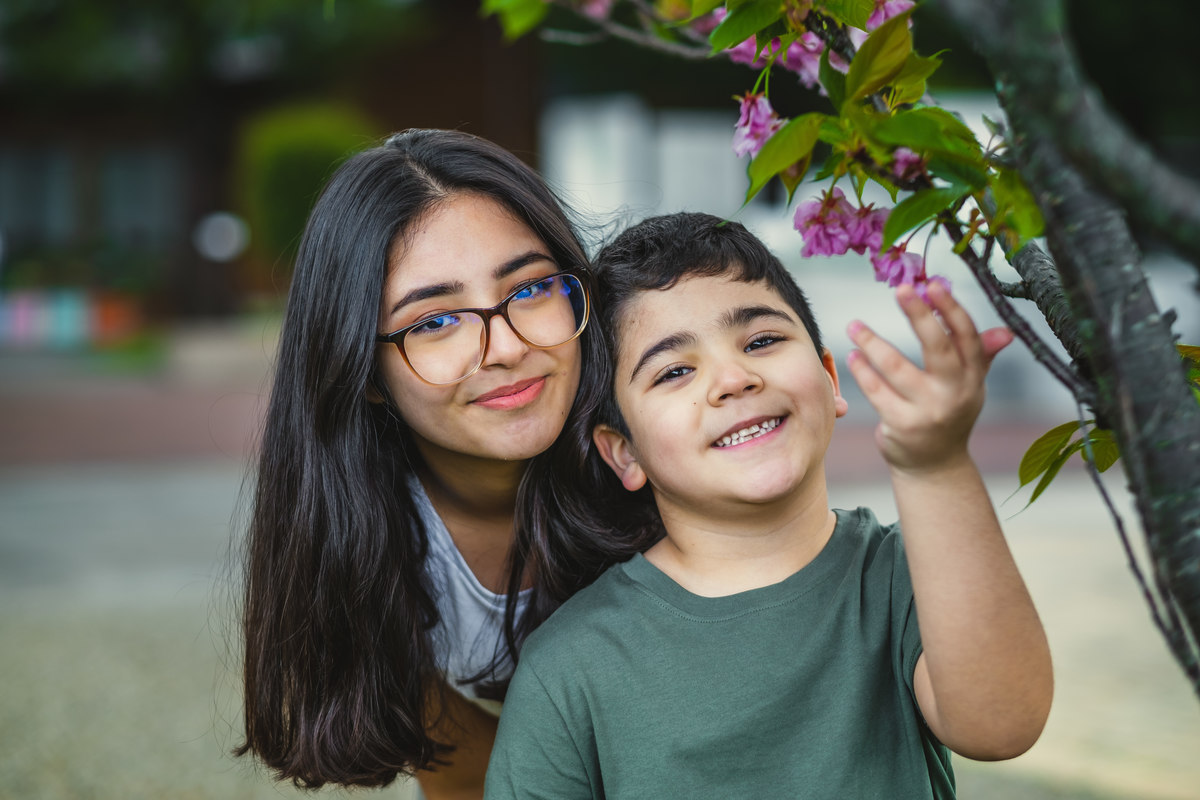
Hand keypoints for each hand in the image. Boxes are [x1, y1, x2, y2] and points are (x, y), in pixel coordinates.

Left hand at [845, 281, 1011, 472]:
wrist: (934, 465)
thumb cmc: (949, 413)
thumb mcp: (969, 387)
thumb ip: (981, 356)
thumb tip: (1006, 332)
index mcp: (973, 378)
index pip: (967, 338)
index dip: (952, 309)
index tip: (933, 284)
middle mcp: (955, 394)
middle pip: (937, 348)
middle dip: (919, 315)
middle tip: (901, 288)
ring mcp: (929, 411)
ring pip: (897, 368)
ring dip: (873, 343)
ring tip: (855, 325)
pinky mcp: (902, 426)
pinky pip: (877, 392)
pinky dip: (863, 372)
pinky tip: (853, 357)